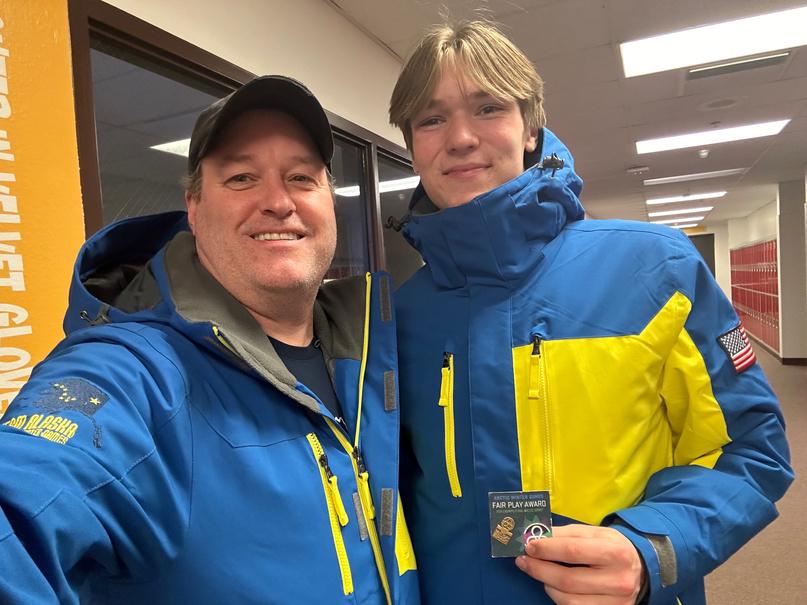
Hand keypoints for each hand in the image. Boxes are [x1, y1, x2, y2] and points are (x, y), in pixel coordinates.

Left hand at [515, 524, 644, 603]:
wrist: (641, 570)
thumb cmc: (612, 548)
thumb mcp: (595, 533)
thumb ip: (566, 534)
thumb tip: (536, 536)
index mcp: (615, 552)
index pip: (573, 551)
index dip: (546, 549)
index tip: (529, 546)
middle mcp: (618, 580)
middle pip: (568, 580)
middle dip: (539, 569)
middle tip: (523, 561)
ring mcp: (616, 602)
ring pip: (569, 600)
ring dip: (547, 585)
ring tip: (539, 572)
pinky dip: (558, 598)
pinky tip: (553, 586)